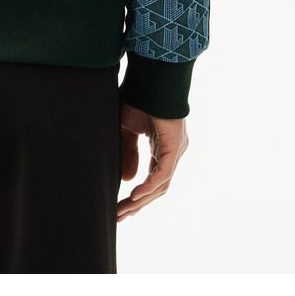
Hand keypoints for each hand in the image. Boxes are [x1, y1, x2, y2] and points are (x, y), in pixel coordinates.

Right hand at [118, 102, 188, 220]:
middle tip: (119, 217)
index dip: (137, 196)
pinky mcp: (174, 147)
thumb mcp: (126, 129)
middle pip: (156, 188)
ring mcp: (175, 151)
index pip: (152, 180)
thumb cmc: (139, 98)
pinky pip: (163, 174)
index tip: (121, 209)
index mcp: (162, 148)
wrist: (151, 78)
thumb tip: (128, 181)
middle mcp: (171, 153)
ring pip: (160, 185)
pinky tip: (135, 196)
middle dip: (136, 204)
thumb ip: (127, 153)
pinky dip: (149, 186)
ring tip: (123, 211)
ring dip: (141, 200)